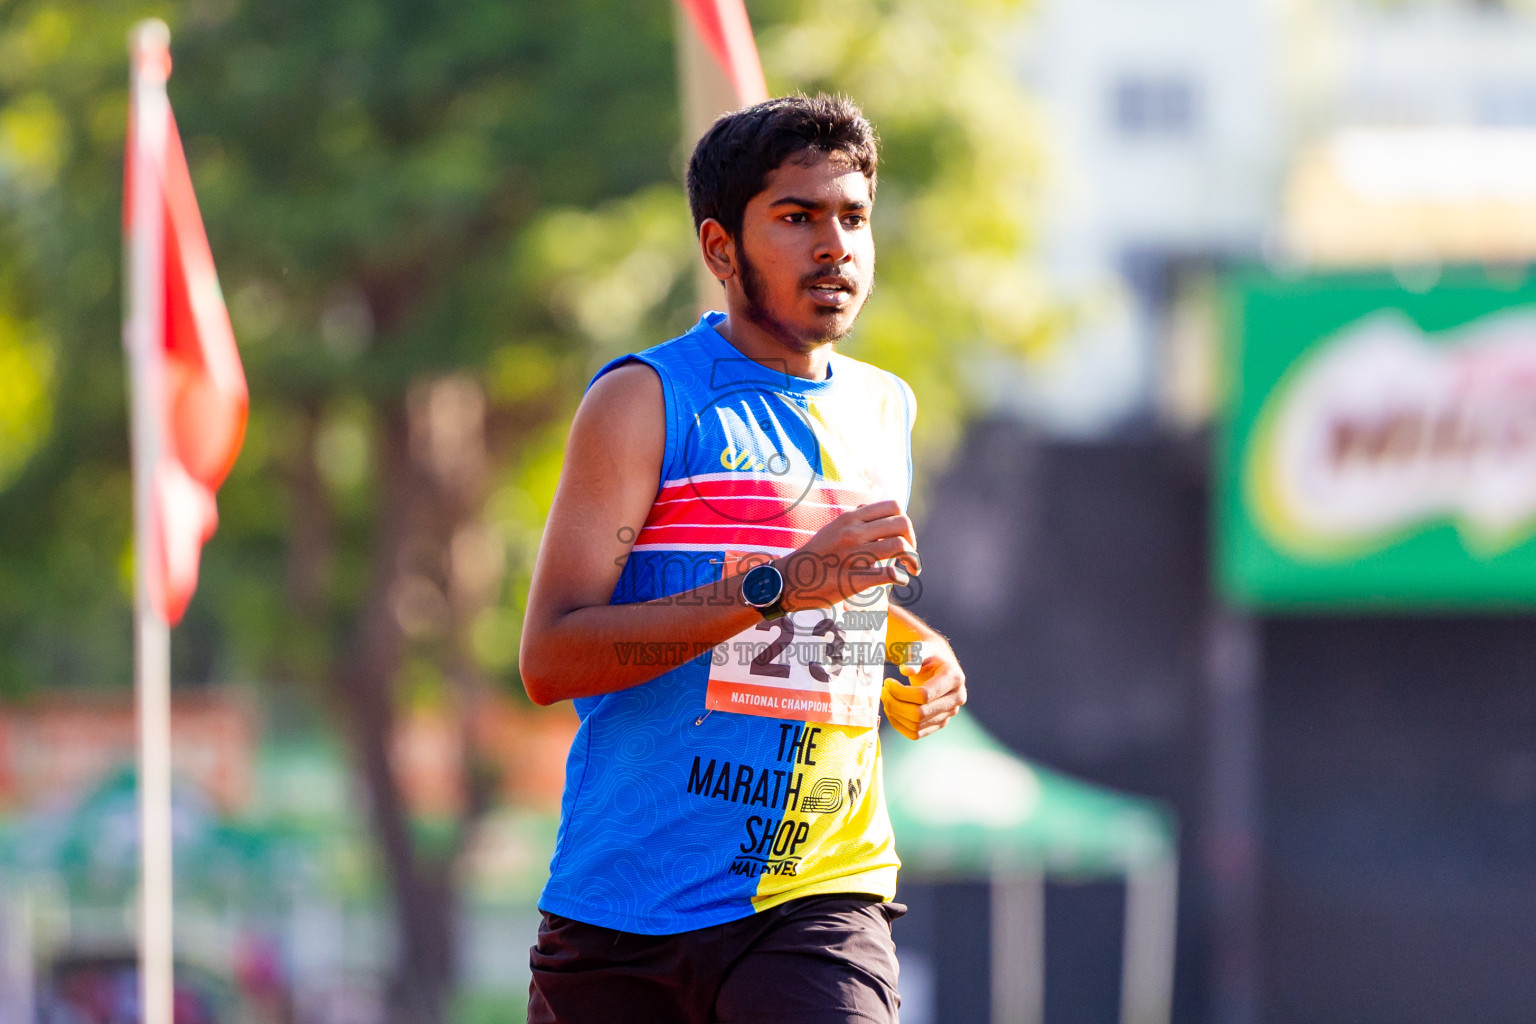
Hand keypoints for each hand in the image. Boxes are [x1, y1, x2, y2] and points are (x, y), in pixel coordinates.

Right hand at [773, 499, 919, 611]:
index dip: (904, 521)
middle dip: (912, 540)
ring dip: (913, 560)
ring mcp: (853, 556)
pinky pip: (887, 574)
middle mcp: (853, 533)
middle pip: (901, 524)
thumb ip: (853, 518)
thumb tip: (870, 507)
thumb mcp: (832, 528)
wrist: (789, 579)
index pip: (893, 506)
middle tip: (909, 556)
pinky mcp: (852, 580)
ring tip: (912, 570)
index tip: (903, 537)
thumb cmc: (814, 555)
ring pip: (899, 546)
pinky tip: (900, 581)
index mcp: (850, 519)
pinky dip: (900, 577)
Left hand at [881, 636, 965, 739]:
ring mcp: (950, 713)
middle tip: (884, 691)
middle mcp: (957, 699)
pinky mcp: (940, 722)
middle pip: (920, 714)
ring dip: (895, 714)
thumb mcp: (919, 648)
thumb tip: (907, 670)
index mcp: (954, 678)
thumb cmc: (925, 651)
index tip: (887, 682)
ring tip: (886, 698)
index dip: (900, 692)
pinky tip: (891, 709)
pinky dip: (899, 724)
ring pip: (916, 726)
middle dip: (895, 704)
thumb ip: (913, 656)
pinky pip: (916, 734)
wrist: (935, 660)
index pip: (924, 695)